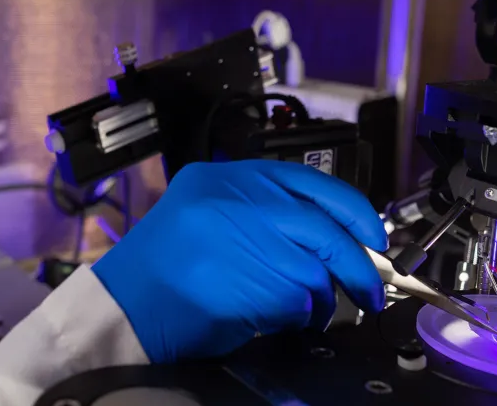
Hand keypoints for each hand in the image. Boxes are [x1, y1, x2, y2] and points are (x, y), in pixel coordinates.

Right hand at [90, 160, 387, 362]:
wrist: (122, 305)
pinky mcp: (250, 284)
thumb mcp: (207, 209)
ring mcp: (246, 241)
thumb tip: (326, 234)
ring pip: (317, 271)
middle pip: (326, 229)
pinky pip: (298, 302)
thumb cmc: (164, 265)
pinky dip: (299, 317)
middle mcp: (241, 201)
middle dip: (358, 265)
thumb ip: (261, 210)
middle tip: (371, 288)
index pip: (313, 183)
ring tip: (314, 311)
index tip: (374, 236)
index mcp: (232, 177)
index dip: (355, 212)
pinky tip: (281, 319)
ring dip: (325, 299)